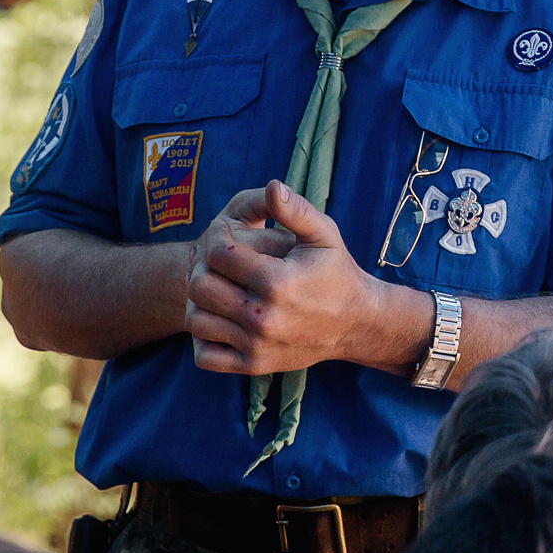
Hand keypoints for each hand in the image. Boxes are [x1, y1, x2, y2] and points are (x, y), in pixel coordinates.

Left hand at [184, 182, 423, 375]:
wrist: (356, 324)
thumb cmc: (336, 272)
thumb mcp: (324, 235)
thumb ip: (296, 210)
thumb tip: (272, 186)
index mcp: (277, 282)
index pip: (219, 254)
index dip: (215, 236)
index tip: (224, 233)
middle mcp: (263, 317)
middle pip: (200, 287)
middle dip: (203, 266)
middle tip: (216, 259)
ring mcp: (256, 345)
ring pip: (197, 321)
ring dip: (200, 301)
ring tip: (217, 286)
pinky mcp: (253, 365)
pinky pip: (205, 356)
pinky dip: (204, 337)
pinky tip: (220, 318)